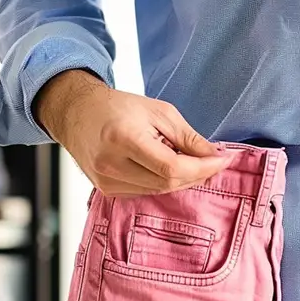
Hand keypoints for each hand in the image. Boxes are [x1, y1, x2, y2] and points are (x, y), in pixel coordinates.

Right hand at [35, 70, 234, 196]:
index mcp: (124, 138)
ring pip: (159, 191)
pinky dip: (163, 183)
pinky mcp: (107, 190)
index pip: (172, 167)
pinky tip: (166, 168)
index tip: (223, 160)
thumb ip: (188, 137)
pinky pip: (146, 192)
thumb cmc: (117, 107)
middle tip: (213, 161)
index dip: (202, 168)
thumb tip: (215, 156)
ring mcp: (106, 182)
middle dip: (197, 174)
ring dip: (182, 180)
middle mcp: (112, 164)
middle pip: (168, 183)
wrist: (76, 113)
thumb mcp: (159, 112)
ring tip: (190, 161)